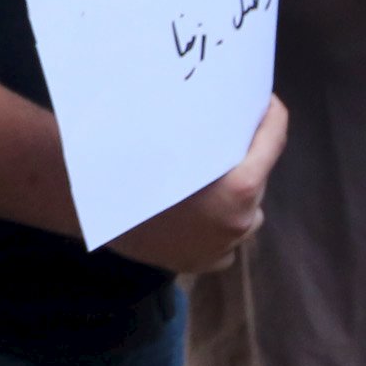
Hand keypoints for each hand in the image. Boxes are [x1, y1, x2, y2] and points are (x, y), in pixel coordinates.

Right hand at [105, 96, 288, 273]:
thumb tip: (227, 106)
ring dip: (237, 195)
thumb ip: (207, 130)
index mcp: (238, 188)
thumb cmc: (130, 165)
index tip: (265, 102)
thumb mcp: (174, 140)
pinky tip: (196, 212)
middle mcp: (240, 220)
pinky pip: (226, 240)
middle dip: (247, 158)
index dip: (272, 116)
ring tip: (208, 178)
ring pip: (247, 211)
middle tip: (224, 139)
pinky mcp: (205, 263)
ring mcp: (224, 246)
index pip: (273, 141)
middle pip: (259, 178)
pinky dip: (219, 225)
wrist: (91, 210)